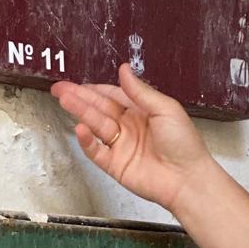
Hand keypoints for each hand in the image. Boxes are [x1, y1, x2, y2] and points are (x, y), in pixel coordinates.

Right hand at [52, 64, 216, 211]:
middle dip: (80, 98)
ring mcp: (121, 146)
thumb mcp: (165, 109)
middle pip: (100, 109)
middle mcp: (129, 127)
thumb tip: (124, 69)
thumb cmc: (184, 143)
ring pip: (96, 126)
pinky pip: (96, 151)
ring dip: (80, 113)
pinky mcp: (115, 165)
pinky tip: (81, 128)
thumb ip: (140, 91)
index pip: (114, 96)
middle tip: (60, 89)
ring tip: (65, 99)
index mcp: (143, 112)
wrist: (188, 179)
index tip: (78, 83)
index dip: (96, 89)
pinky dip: (87, 141)